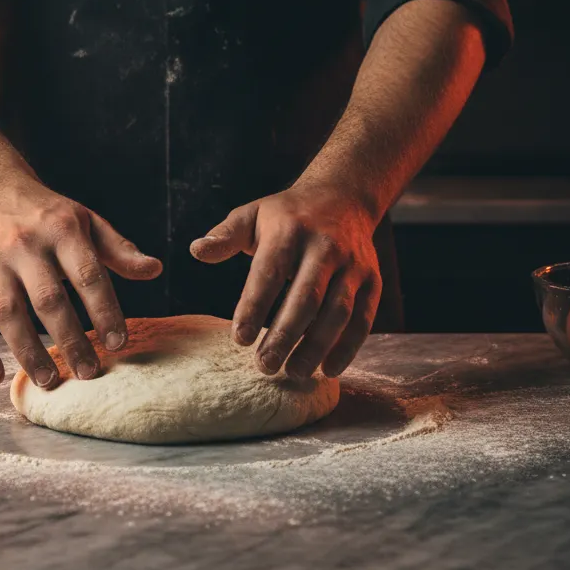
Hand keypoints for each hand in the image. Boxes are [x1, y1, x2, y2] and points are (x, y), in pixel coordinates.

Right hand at [0, 180, 161, 387]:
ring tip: (50, 381)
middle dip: (70, 340)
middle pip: (48, 299)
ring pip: (9, 314)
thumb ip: (119, 249)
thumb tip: (154, 270)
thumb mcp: (87, 221)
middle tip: (89, 373)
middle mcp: (24, 246)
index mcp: (61, 230)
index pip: (87, 275)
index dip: (104, 311)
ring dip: (28, 352)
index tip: (118, 343)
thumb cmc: (48, 215)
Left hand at [190, 183, 381, 378]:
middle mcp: (325, 246)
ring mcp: (353, 264)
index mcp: (290, 230)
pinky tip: (329, 369)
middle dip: (285, 335)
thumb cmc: (287, 214)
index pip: (270, 272)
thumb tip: (197, 250)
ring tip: (294, 373)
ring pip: (338, 311)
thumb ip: (225, 235)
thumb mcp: (253, 214)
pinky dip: (348, 346)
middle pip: (307, 297)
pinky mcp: (372, 280)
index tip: (238, 339)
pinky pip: (363, 318)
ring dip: (317, 346)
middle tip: (264, 367)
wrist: (344, 196)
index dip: (254, 306)